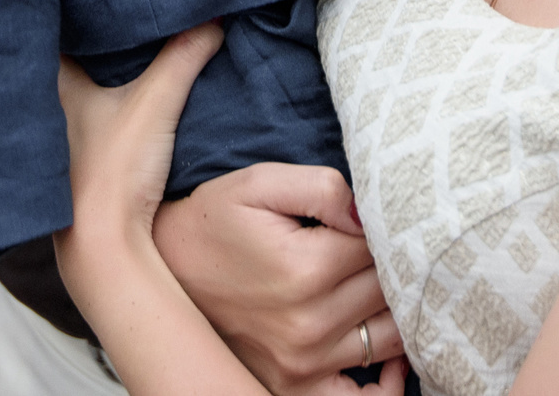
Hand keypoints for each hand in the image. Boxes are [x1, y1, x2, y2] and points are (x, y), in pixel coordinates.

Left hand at [57, 24, 222, 264]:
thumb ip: (183, 56)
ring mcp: (58, 145)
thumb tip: (212, 18)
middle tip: (109, 13)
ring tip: (119, 53)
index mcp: (55, 85)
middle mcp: (48, 113)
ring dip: (93, 83)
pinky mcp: (76, 171)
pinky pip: (88, 126)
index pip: (52, 34)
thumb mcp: (155, 102)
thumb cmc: (113, 170)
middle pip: (62, 66)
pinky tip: (123, 111)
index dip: (70, 11)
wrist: (103, 244)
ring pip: (73, 99)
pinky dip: (102, 114)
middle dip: (84, 44)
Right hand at [60, 30, 396, 395]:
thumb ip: (323, 187)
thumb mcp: (259, 182)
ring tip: (385, 288)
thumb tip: (369, 215)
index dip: (385, 228)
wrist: (162, 269)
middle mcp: (309, 324)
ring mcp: (303, 363)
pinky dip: (387, 382)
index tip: (374, 218)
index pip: (383, 249)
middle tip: (383, 248)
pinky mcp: (295, 387)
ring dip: (396, 312)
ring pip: (390, 338)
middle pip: (390, 293)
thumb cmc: (213, 221)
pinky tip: (390, 358)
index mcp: (307, 268)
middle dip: (393, 267)